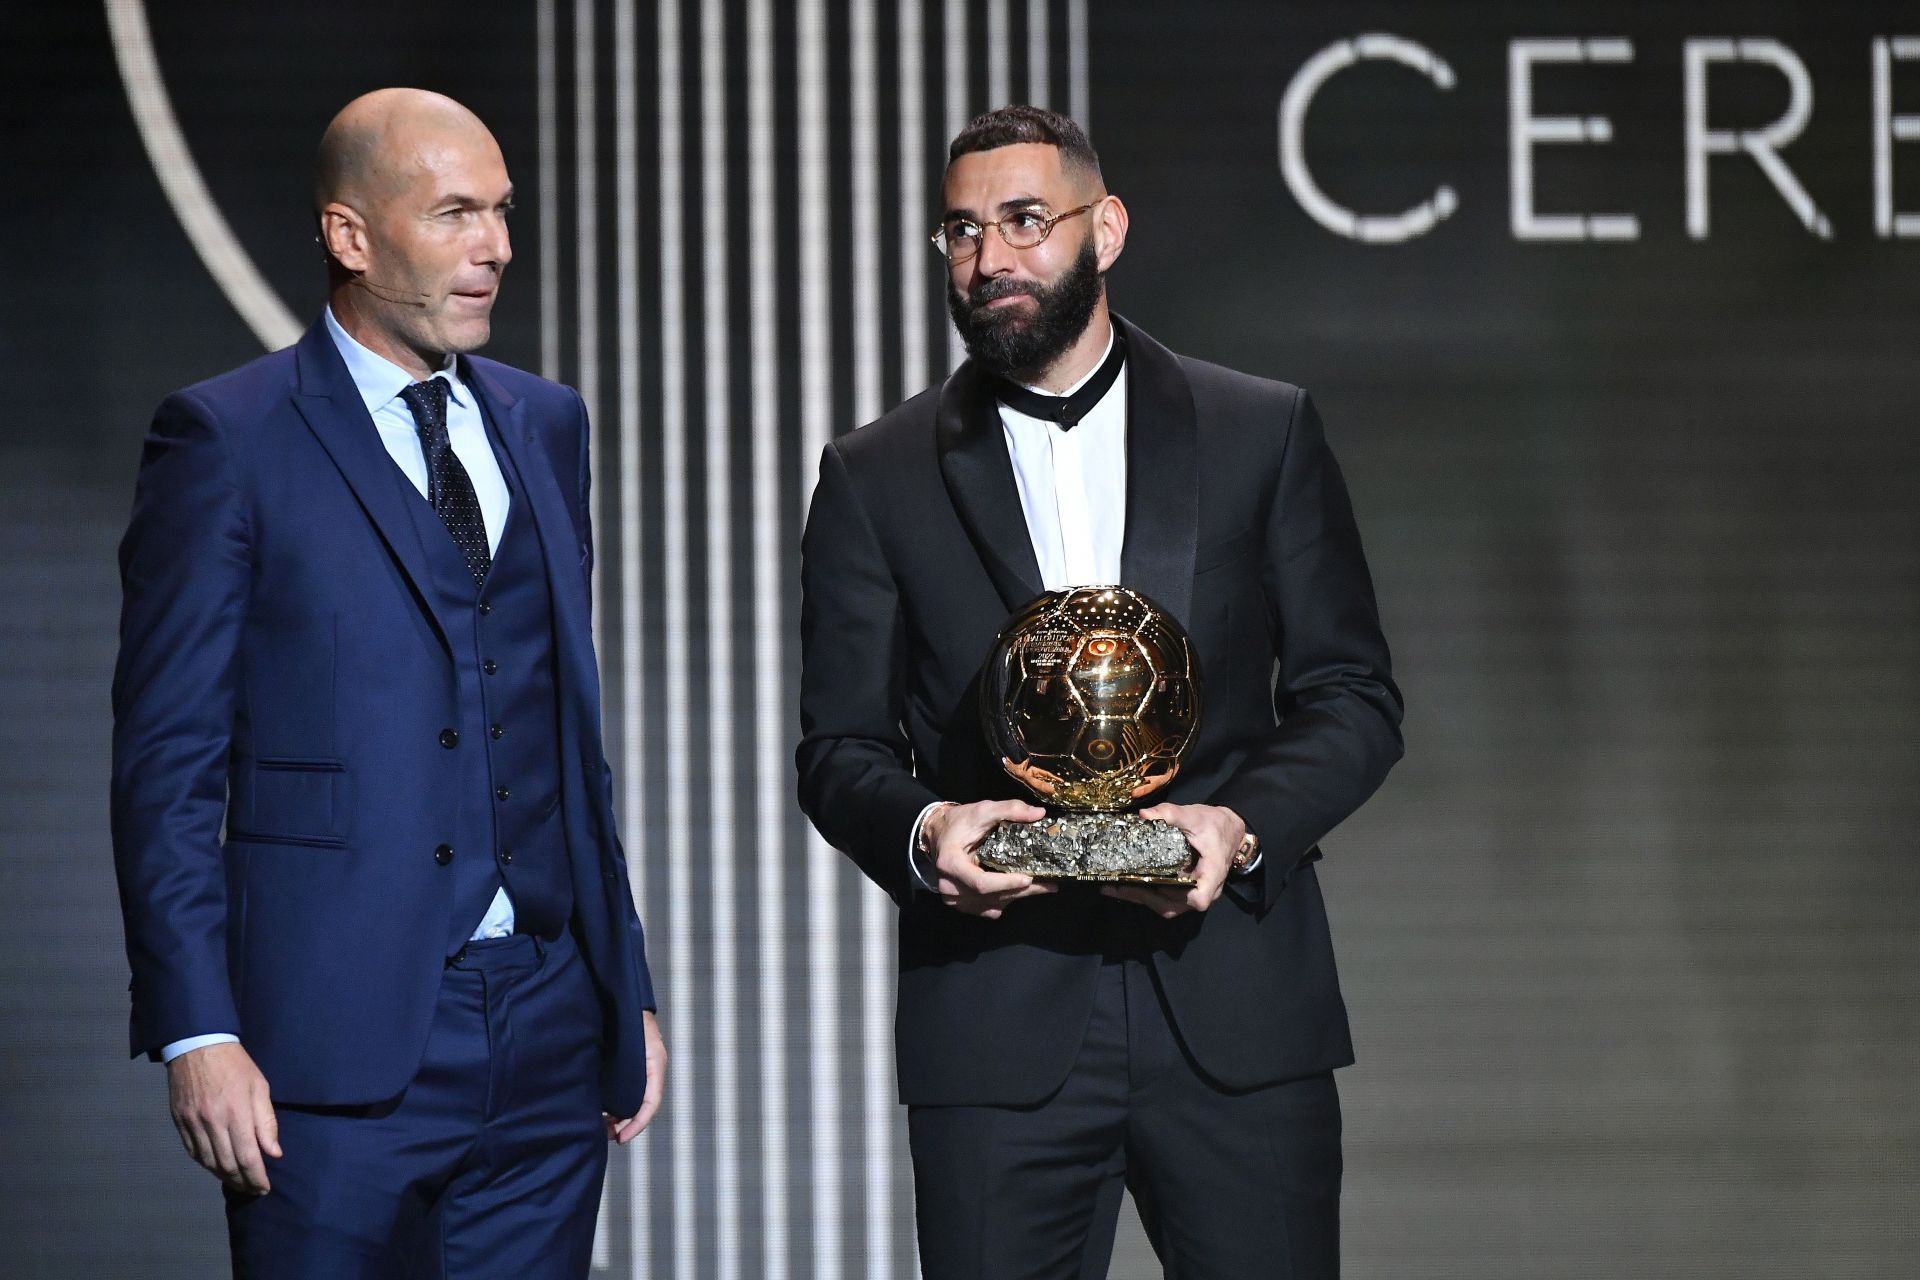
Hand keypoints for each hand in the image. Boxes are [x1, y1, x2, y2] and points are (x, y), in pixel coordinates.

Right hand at [166, 1041, 279, 1194]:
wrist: (198, 1046)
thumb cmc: (236, 1065)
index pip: (248, 1157)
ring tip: (238, 1183)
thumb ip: (267, 1122)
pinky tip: (217, 1168)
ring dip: (224, 1177)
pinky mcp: (180, 1123)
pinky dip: (207, 1165)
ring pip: (209, 1162)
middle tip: (254, 1190)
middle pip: (227, 1164)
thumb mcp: (260, 1087)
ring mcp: (193, 1124)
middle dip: (243, 1182)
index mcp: (237, 1113)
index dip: (257, 1177)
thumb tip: (274, 1153)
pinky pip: (193, 1153)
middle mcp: (213, 1122)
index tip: (264, 1188)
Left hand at [606, 1010, 666, 1143]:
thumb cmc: (631, 1016)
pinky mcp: (623, 1067)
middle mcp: (648, 1071)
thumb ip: (638, 1067)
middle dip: (624, 1125)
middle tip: (605, 1135)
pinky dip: (610, 1104)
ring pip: (628, 1101)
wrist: (621, 996)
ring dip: (616, 1117)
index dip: (637, 1124)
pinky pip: (619, 1091)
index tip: (621, 1138)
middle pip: (639, 1107)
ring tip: (598, 1126)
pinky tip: (596, 1109)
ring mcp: (636, 1069)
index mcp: (655, 1066)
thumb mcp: (637, 1042)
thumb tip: (620, 1100)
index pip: (650, 1105)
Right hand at [921, 798, 1056, 918]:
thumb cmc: (959, 822)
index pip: (981, 883)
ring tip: (1042, 887)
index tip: (1028, 879)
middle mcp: (949, 886)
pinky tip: (1019, 889)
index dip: (1006, 883)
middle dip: (1022, 891)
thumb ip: (1009, 810)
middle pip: (990, 896)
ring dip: (1017, 896)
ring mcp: (954, 899)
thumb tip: (1039, 814)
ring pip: (992, 904)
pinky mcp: (961, 904)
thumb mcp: (982, 810)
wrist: (937, 832)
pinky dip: (1005, 900)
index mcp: (951, 864)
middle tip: (1049, 885)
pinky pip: (988, 909)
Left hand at [1100, 803, 1246, 918]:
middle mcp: (1205, 890)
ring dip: (1142, 898)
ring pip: (1168, 905)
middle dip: (1144, 898)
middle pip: (1174, 906)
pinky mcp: (1186, 890)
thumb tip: (1144, 814)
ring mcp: (1194, 893)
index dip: (1178, 897)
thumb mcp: (1194, 816)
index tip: (1156, 884)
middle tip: (1116, 886)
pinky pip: (1167, 898)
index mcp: (1211, 875)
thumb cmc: (1215, 825)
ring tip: (1116, 888)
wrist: (1229, 829)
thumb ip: (1171, 814)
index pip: (1199, 899)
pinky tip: (1129, 884)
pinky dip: (1148, 893)